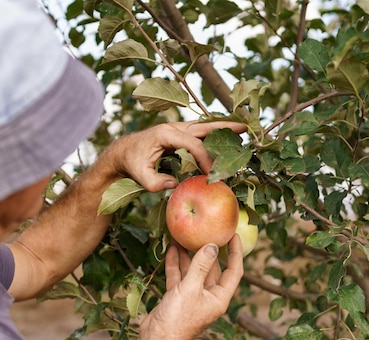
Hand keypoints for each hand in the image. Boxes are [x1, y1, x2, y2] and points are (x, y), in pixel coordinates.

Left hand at [111, 121, 245, 191]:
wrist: (123, 152)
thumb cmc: (131, 163)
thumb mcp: (139, 176)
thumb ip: (155, 182)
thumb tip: (174, 184)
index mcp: (165, 134)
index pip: (192, 144)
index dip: (205, 158)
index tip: (211, 174)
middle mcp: (174, 128)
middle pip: (204, 126)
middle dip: (225, 128)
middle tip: (245, 127)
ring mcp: (177, 129)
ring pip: (204, 127)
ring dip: (222, 128)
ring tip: (242, 129)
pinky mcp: (179, 135)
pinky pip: (200, 133)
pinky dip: (213, 134)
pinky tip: (226, 137)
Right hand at [140, 235, 243, 339]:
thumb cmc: (178, 319)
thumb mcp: (191, 289)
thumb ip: (200, 266)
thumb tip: (212, 246)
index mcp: (219, 297)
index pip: (234, 271)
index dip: (235, 252)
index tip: (233, 235)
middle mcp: (208, 296)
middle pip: (212, 269)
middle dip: (208, 250)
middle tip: (206, 231)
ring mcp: (192, 297)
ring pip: (194, 271)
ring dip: (189, 255)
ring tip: (184, 236)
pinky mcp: (177, 297)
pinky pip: (179, 276)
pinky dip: (176, 264)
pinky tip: (172, 249)